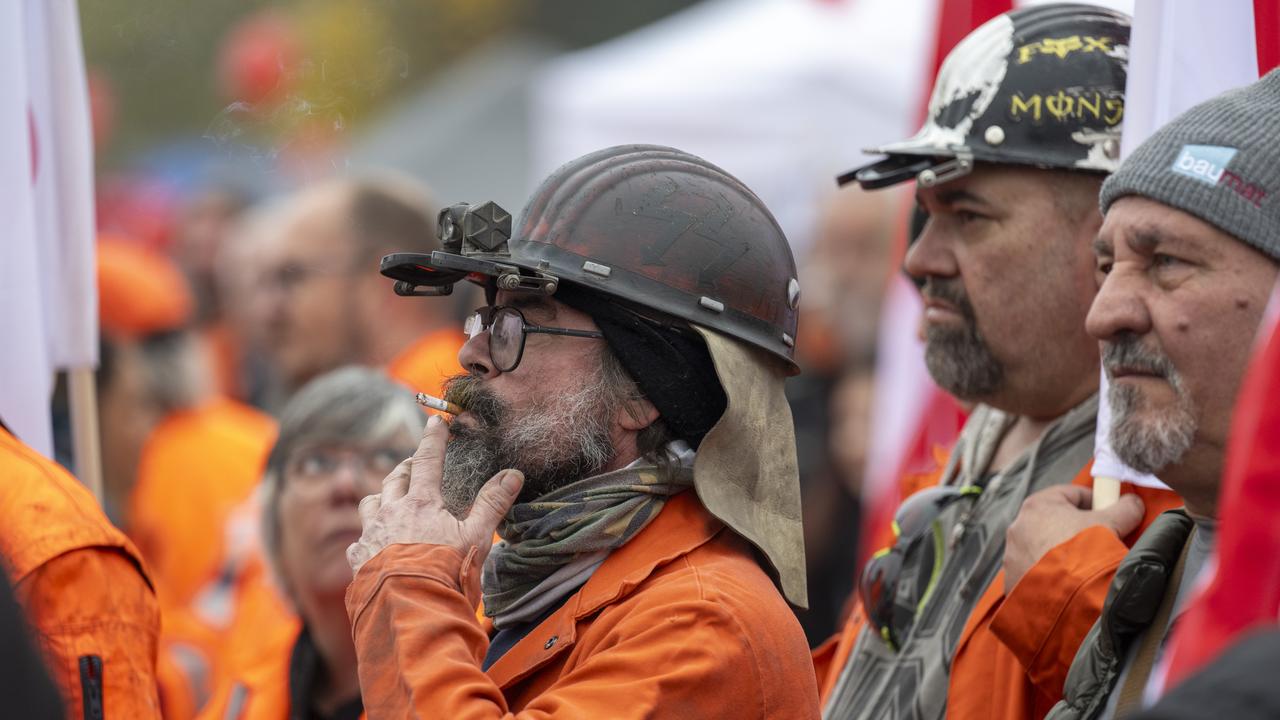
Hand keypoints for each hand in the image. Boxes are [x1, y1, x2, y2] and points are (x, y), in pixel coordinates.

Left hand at [346, 414, 522, 574]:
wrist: (410, 612)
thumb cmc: (447, 573)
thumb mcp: (476, 538)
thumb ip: (492, 504)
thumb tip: (513, 474)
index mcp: (421, 503)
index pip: (427, 460)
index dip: (432, 438)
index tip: (435, 422)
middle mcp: (391, 513)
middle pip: (394, 479)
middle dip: (405, 467)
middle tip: (413, 464)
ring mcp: (371, 536)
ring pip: (369, 504)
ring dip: (380, 497)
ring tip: (388, 499)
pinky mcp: (358, 562)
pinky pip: (358, 541)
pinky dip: (366, 537)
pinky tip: (372, 544)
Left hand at [1003, 485, 1143, 592]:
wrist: (1067, 598)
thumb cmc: (1086, 553)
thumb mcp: (1111, 524)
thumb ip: (1124, 509)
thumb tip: (1133, 503)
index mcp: (1038, 505)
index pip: (1070, 494)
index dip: (1094, 501)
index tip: (1109, 512)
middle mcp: (1019, 527)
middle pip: (1054, 522)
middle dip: (1077, 529)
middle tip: (1099, 541)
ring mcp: (1013, 554)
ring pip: (1042, 547)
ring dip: (1062, 553)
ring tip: (1084, 566)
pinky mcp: (1013, 579)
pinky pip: (1034, 571)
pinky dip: (1050, 573)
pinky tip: (1069, 582)